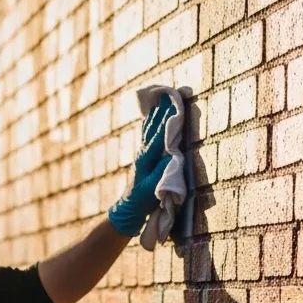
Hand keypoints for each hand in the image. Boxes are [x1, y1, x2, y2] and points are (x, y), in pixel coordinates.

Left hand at [107, 96, 174, 237]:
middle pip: (154, 126)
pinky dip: (151, 123)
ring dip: (156, 113)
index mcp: (147, 158)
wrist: (128, 211)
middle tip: (169, 92)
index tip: (174, 101)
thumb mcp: (153, 188)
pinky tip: (152, 117)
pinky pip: (148, 135)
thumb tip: (172, 153)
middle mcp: (143, 153)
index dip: (167, 117)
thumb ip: (162, 170)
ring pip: (150, 128)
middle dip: (162, 109)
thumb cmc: (142, 202)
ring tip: (160, 98)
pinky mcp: (143, 158)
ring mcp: (142, 154)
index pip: (159, 133)